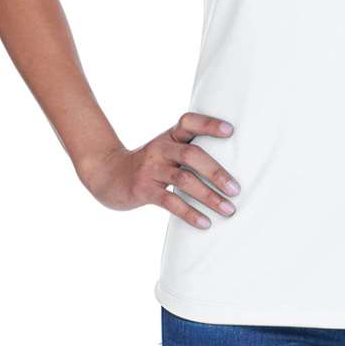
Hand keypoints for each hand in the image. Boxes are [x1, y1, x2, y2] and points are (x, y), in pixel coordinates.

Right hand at [77, 112, 240, 227]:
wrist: (108, 174)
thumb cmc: (149, 163)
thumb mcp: (165, 149)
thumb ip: (188, 150)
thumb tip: (229, 167)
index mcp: (170, 136)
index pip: (189, 122)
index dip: (209, 124)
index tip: (231, 131)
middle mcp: (161, 149)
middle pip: (192, 154)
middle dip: (216, 172)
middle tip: (236, 189)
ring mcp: (151, 169)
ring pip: (184, 180)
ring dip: (209, 196)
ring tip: (228, 209)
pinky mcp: (144, 189)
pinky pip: (170, 201)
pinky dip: (189, 213)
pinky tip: (205, 223)